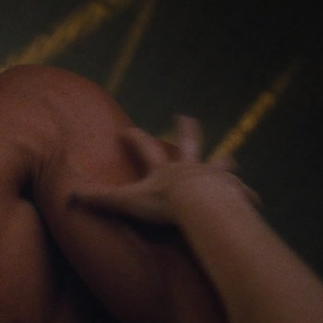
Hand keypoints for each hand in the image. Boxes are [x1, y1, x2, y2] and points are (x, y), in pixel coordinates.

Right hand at [73, 115, 258, 225]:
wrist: (200, 205)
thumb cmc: (164, 204)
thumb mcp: (126, 202)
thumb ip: (99, 200)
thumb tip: (66, 197)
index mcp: (163, 170)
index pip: (145, 149)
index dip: (135, 138)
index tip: (126, 129)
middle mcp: (188, 167)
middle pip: (187, 144)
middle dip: (186, 130)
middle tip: (187, 117)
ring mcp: (211, 176)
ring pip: (219, 165)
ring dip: (224, 162)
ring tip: (232, 159)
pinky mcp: (231, 191)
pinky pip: (240, 192)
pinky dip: (245, 195)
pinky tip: (255, 200)